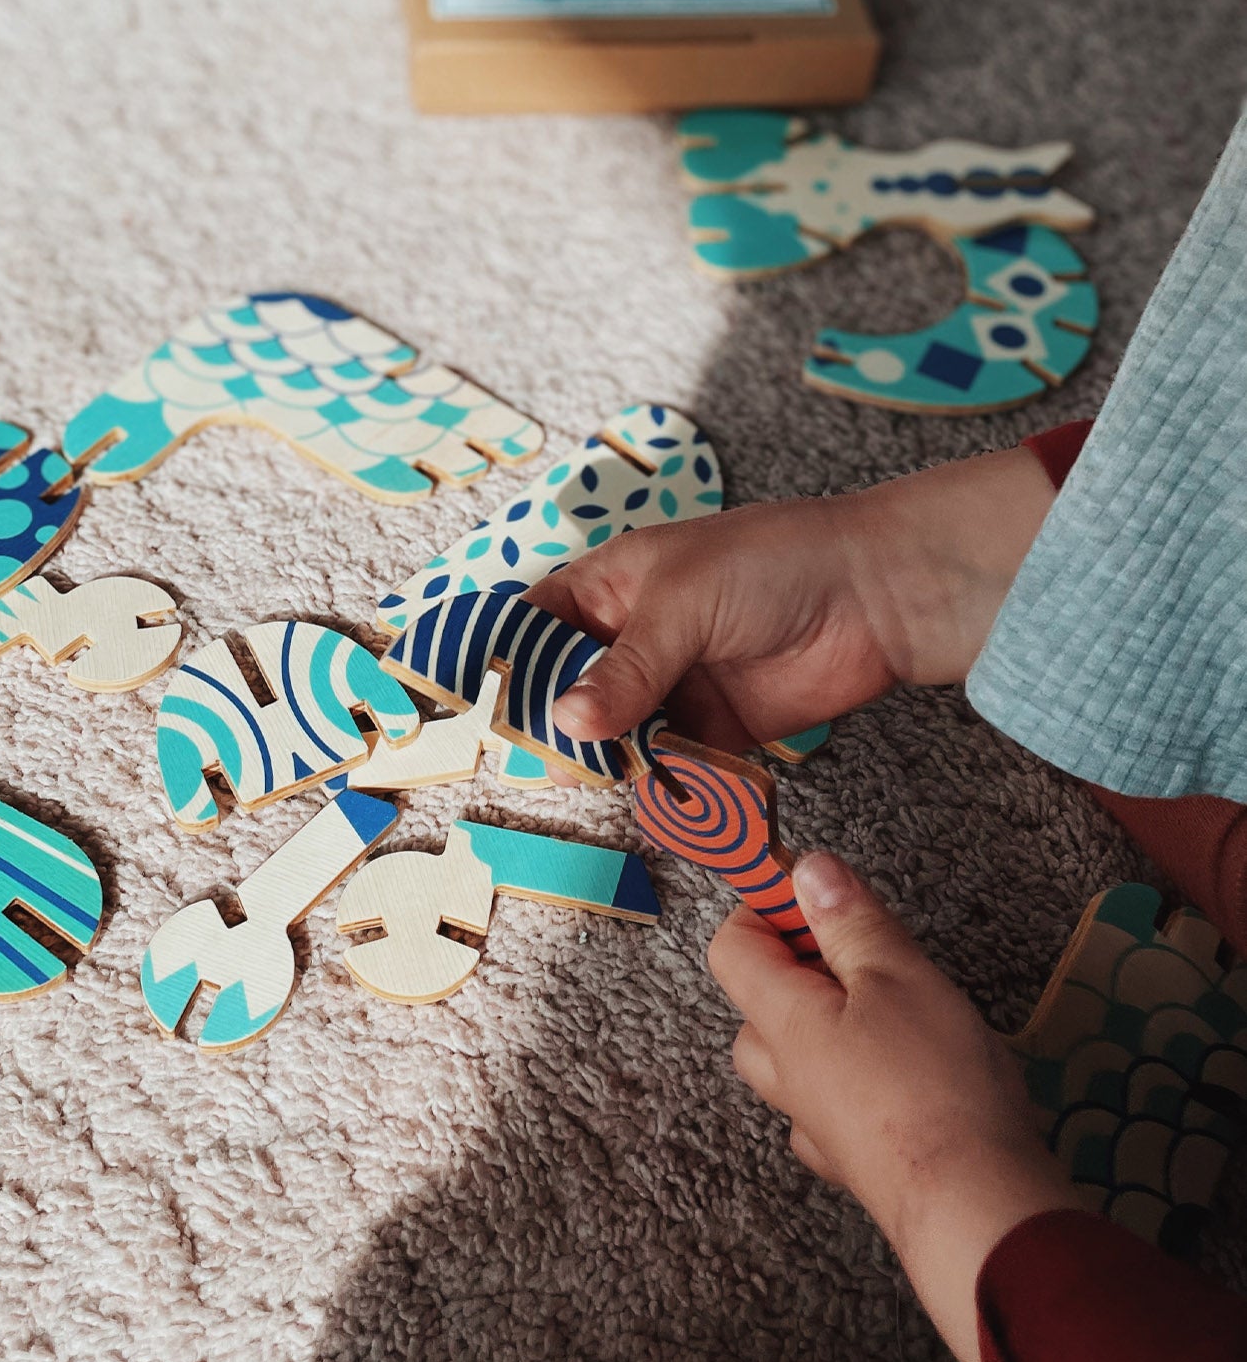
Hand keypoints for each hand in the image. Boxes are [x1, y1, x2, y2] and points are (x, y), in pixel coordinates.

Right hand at [527, 445, 1056, 748]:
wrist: (879, 593)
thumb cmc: (775, 562)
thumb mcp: (683, 602)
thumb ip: (626, 668)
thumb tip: (568, 722)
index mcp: (611, 586)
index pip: (536, 627)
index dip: (507, 664)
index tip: (482, 709)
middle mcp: (634, 638)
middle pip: (571, 693)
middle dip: (557, 728)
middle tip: (548, 761)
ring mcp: (675, 685)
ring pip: (619, 738)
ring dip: (612, 762)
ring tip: (607, 779)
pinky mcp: (719, 730)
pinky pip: (675, 768)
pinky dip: (665, 787)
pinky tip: (660, 798)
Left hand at [709, 852, 1082, 1361]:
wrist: (977, 1209)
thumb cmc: (935, 1083)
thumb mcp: (898, 976)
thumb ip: (849, 921)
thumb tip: (804, 869)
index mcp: (782, 1021)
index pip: (732, 947)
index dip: (767, 909)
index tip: (821, 897)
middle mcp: (786, 1077)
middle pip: (758, 1007)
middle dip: (801, 970)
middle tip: (868, 958)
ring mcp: (817, 1126)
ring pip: (794, 1062)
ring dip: (829, 1027)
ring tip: (897, 1014)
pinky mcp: (855, 1164)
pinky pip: (832, 1108)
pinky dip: (856, 1082)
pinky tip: (905, 1079)